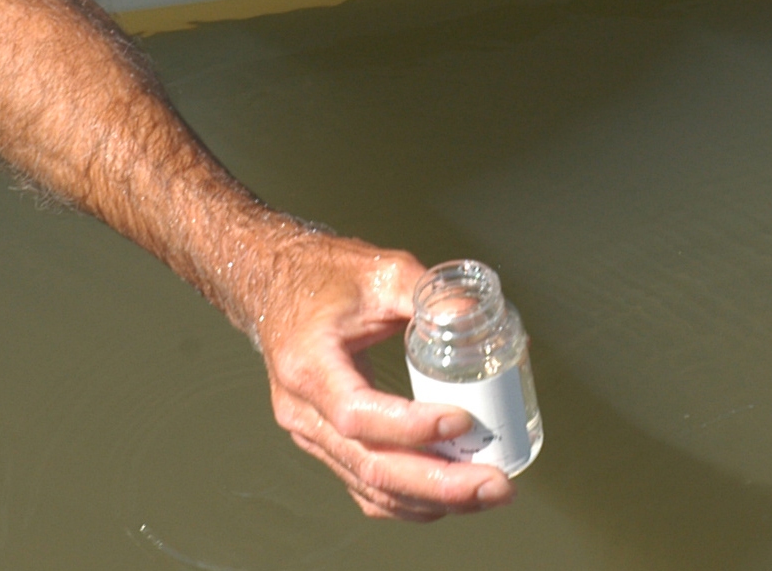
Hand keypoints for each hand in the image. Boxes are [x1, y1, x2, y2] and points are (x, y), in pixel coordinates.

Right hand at [240, 224, 513, 521]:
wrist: (276, 286)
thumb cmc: (323, 276)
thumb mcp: (382, 271)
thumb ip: (432, 294)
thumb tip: (481, 320)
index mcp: (309, 365)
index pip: (358, 414)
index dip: (411, 427)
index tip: (461, 421)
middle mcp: (303, 411)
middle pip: (370, 466)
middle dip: (439, 484)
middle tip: (495, 483)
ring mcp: (311, 435)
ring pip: (371, 486)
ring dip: (434, 499)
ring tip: (487, 491)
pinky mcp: (326, 444)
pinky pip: (365, 486)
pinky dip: (409, 500)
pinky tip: (450, 497)